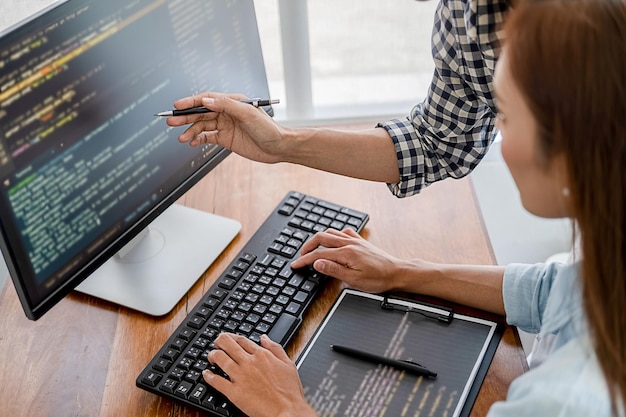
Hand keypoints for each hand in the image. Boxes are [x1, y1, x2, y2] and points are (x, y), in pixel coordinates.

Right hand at [166, 92, 287, 163]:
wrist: (279, 147)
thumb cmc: (268, 128)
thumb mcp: (248, 114)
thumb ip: (226, 106)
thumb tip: (206, 101)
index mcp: (232, 102)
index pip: (207, 99)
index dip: (191, 101)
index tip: (178, 105)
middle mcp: (227, 112)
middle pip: (201, 112)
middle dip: (185, 117)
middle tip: (171, 121)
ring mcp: (225, 125)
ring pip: (202, 126)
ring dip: (190, 131)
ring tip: (181, 137)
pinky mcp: (226, 139)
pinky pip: (207, 137)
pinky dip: (198, 139)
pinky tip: (190, 142)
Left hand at [203, 333, 316, 416]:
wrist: (287, 410)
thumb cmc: (290, 391)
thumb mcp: (288, 363)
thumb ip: (275, 348)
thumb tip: (264, 338)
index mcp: (262, 355)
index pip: (242, 340)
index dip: (233, 337)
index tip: (229, 338)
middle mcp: (249, 362)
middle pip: (228, 344)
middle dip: (220, 341)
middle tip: (216, 342)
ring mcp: (240, 377)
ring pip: (220, 359)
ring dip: (213, 355)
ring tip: (211, 356)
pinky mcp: (234, 392)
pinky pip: (217, 381)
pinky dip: (209, 376)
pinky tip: (206, 374)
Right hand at [290, 228, 401, 293]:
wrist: (397, 272)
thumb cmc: (378, 279)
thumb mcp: (353, 280)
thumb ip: (333, 270)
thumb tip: (317, 262)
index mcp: (346, 253)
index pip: (318, 254)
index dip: (304, 260)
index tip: (295, 265)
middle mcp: (349, 243)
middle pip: (321, 238)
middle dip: (307, 246)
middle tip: (300, 255)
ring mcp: (355, 241)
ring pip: (331, 233)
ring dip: (319, 239)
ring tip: (313, 248)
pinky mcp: (361, 242)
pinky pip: (344, 232)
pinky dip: (334, 235)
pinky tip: (334, 241)